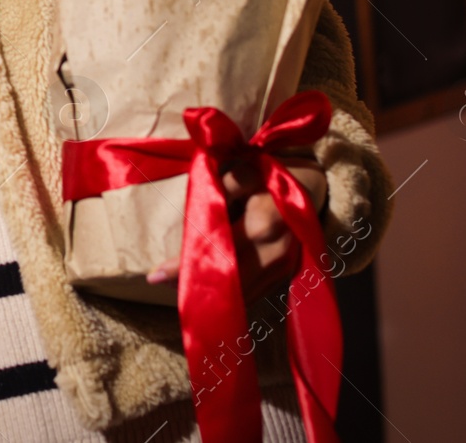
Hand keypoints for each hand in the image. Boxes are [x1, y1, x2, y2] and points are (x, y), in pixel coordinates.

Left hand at [145, 156, 327, 300]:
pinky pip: (254, 293)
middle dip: (192, 284)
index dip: (183, 264)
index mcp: (261, 224)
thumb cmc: (269, 174)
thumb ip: (219, 187)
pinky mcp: (286, 275)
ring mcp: (282, 267)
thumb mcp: (244, 170)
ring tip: (179, 289)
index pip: (213, 250)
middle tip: (160, 283)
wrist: (311, 186)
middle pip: (226, 280)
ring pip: (240, 293)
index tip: (155, 275)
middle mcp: (273, 252)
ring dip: (210, 294)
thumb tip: (194, 207)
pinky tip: (208, 292)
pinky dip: (231, 296)